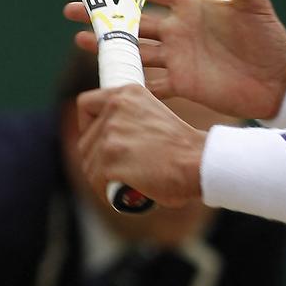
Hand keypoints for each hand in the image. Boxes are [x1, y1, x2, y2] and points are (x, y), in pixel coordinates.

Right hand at [65, 0, 285, 119]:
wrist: (278, 80)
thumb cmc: (269, 38)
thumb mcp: (254, 5)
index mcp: (193, 5)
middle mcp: (179, 29)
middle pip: (134, 19)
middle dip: (104, 15)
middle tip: (72, 9)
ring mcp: (177, 57)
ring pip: (135, 49)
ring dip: (109, 45)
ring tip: (80, 39)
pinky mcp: (181, 83)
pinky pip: (148, 82)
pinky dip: (129, 81)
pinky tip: (107, 78)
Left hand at [77, 84, 206, 207]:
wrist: (200, 161)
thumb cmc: (183, 146)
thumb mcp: (153, 114)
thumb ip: (127, 117)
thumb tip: (104, 133)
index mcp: (128, 94)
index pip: (86, 104)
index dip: (88, 124)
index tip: (100, 138)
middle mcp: (115, 110)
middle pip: (85, 141)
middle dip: (98, 158)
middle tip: (119, 168)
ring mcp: (111, 136)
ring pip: (89, 164)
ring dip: (103, 177)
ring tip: (126, 181)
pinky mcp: (110, 162)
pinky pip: (96, 182)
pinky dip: (108, 191)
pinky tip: (125, 191)